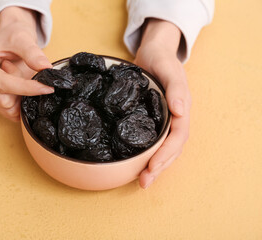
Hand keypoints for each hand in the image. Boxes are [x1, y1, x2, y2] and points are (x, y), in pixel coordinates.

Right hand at [0, 7, 53, 121]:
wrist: (10, 42)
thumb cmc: (12, 38)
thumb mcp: (22, 38)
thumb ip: (33, 53)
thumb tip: (45, 68)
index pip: (2, 84)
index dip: (27, 88)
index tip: (47, 87)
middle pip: (4, 101)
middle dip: (22, 91)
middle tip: (22, 71)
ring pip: (8, 109)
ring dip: (22, 97)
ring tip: (19, 76)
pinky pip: (11, 113)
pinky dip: (21, 103)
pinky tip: (20, 87)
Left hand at [134, 19, 191, 187]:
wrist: (153, 53)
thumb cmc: (161, 59)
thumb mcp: (169, 69)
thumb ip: (176, 88)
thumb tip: (180, 111)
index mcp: (181, 109)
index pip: (177, 137)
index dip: (166, 153)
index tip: (152, 166)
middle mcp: (174, 118)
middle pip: (171, 148)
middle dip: (159, 167)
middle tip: (143, 182)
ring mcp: (164, 120)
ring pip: (163, 148)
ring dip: (154, 166)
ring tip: (141, 181)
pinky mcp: (152, 120)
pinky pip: (153, 140)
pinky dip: (147, 154)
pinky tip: (136, 163)